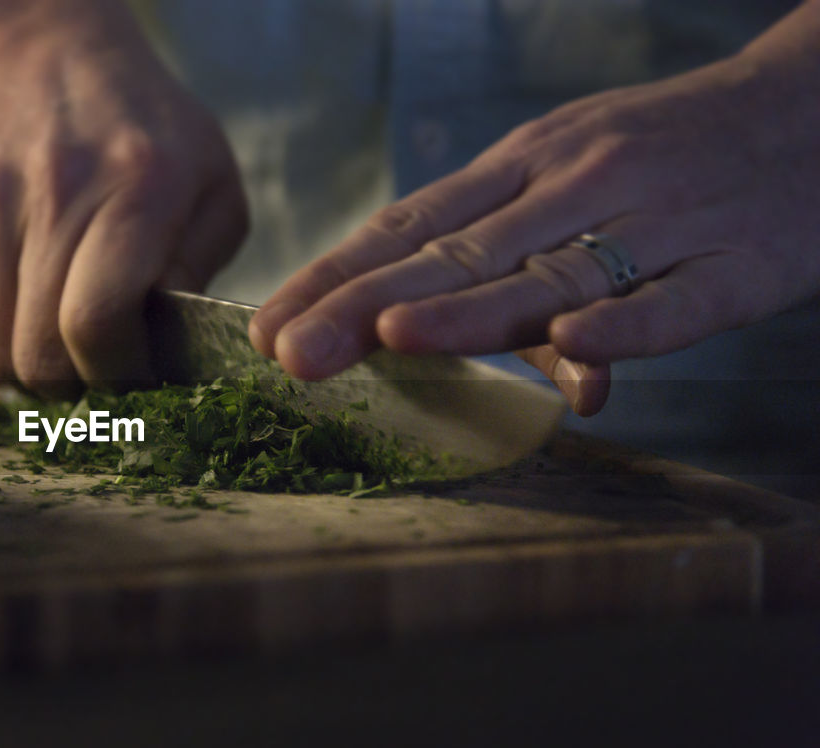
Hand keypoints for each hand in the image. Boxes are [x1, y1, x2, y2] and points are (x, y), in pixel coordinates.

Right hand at [0, 2, 246, 393]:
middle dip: (75, 386)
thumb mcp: (214, 184)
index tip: (138, 375)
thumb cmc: (149, 132)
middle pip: (38, 352)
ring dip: (31, 370)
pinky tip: (27, 313)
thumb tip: (162, 344)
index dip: (118, 375)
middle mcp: (55, 190)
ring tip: (63, 347)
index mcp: (139, 186)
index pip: (97, 322)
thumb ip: (200, 267)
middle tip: (99, 374)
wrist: (45, 52)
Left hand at [249, 43, 819, 415]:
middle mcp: (576, 185)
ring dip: (471, 309)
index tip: (268, 327)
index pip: (413, 228)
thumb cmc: (674, 154)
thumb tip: (446, 348)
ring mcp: (657, 221)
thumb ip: (514, 265)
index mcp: (527, 167)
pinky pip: (676, 299)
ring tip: (394, 336)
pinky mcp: (737, 264)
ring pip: (551, 272)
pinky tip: (574, 343)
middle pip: (457, 254)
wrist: (817, 108)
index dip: (337, 278)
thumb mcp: (575, 180)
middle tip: (291, 353)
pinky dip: (626, 322)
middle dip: (365, 306)